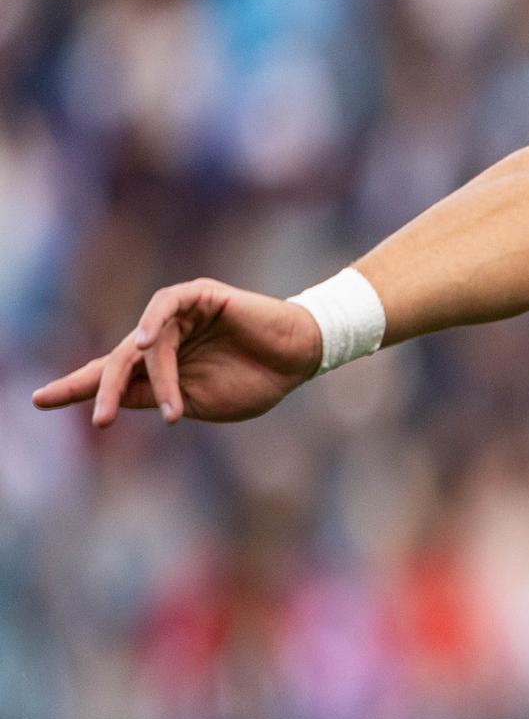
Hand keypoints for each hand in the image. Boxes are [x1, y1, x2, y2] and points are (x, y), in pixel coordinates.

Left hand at [31, 279, 323, 429]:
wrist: (299, 358)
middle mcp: (160, 338)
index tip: (39, 401)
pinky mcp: (196, 296)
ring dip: (157, 381)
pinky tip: (147, 344)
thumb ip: (155, 396)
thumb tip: (113, 395)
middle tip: (101, 422)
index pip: (108, 374)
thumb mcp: (200, 402)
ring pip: (144, 347)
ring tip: (170, 410)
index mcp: (159, 366)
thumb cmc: (257, 381)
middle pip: (116, 362)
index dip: (75, 387)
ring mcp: (176, 316)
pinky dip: (153, 324)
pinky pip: (164, 305)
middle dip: (103, 392)